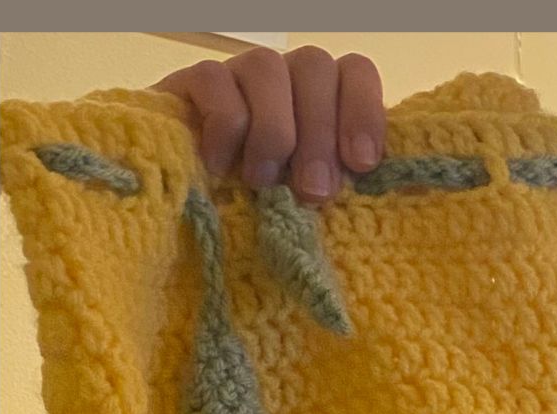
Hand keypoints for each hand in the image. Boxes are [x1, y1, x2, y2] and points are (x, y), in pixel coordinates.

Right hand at [153, 46, 385, 202]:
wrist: (190, 204)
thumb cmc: (265, 204)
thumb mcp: (309, 196)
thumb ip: (340, 179)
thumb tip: (366, 181)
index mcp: (326, 95)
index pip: (356, 70)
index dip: (363, 110)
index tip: (362, 163)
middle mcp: (287, 75)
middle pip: (315, 67)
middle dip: (319, 135)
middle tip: (314, 192)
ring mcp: (241, 72)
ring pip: (266, 67)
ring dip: (273, 129)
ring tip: (262, 181)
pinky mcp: (194, 79)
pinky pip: (215, 81)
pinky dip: (224, 128)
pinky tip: (220, 167)